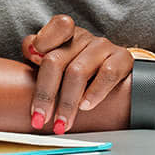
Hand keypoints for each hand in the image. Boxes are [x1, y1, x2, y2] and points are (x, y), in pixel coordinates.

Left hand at [22, 14, 134, 132]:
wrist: (117, 72)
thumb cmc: (75, 66)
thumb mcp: (53, 57)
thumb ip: (35, 50)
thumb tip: (32, 53)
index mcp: (60, 33)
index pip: (43, 35)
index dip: (36, 47)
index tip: (32, 64)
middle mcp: (80, 36)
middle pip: (55, 62)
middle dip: (45, 94)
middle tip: (40, 118)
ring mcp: (102, 45)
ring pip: (78, 72)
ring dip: (67, 102)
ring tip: (61, 121)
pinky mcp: (122, 58)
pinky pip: (107, 74)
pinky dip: (95, 93)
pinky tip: (85, 107)